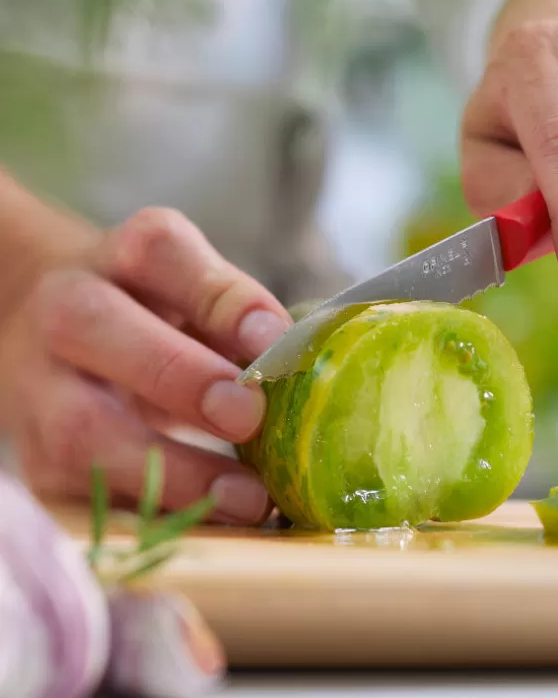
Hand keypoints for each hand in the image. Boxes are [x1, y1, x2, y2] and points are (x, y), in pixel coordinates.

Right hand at [0, 207, 292, 524]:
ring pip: (79, 431)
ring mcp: (38, 389)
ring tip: (247, 499)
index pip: (163, 253)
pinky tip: (216, 529)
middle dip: (177, 376)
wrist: (53, 338)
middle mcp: (65, 312)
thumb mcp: (200, 294)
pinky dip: (155, 519)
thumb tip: (293, 357)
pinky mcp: (39, 463)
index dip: (221, 298)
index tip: (273, 338)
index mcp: (122, 257)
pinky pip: (86, 497)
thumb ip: (241, 318)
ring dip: (170, 472)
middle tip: (249, 416)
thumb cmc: (156, 315)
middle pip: (94, 327)